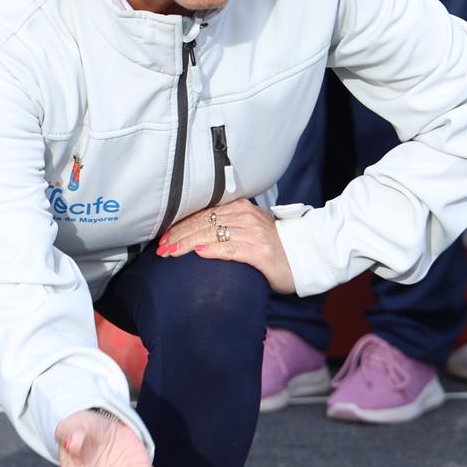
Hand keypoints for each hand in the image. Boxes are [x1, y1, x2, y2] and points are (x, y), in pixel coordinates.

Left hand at [157, 198, 295, 292]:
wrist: (305, 258)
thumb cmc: (274, 247)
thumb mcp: (249, 229)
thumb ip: (226, 227)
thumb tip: (194, 236)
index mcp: (241, 208)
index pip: (202, 213)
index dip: (180, 225)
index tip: (163, 237)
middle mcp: (246, 216)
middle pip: (203, 222)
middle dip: (178, 236)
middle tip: (160, 248)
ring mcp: (253, 233)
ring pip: (212, 233)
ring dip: (187, 243)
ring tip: (170, 252)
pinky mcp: (260, 251)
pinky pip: (231, 248)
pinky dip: (212, 249)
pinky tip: (197, 252)